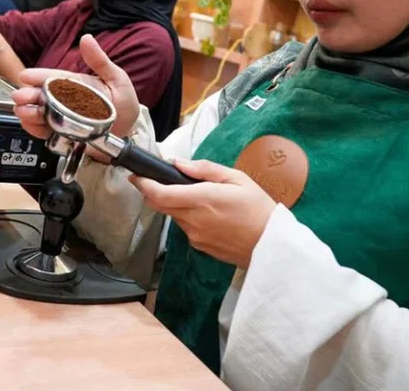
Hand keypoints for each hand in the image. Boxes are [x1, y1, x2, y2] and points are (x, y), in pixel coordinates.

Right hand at [11, 34, 139, 147]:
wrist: (129, 132)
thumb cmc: (123, 104)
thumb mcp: (116, 78)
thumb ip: (100, 61)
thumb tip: (87, 38)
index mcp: (75, 84)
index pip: (53, 78)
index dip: (38, 76)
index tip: (25, 76)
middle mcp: (65, 100)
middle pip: (42, 96)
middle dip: (28, 95)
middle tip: (19, 97)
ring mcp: (62, 117)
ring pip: (39, 113)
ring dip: (28, 112)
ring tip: (23, 111)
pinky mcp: (62, 134)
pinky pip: (45, 131)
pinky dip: (35, 129)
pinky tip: (29, 124)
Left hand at [130, 159, 275, 268]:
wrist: (272, 246)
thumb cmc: (259, 209)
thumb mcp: (236, 178)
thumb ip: (204, 169)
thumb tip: (178, 162)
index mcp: (202, 199)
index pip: (160, 194)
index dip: (144, 185)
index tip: (136, 176)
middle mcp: (194, 220)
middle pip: (160, 205)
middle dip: (153, 192)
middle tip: (155, 180)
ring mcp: (195, 236)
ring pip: (173, 215)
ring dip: (175, 204)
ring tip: (197, 196)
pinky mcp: (200, 246)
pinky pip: (185, 227)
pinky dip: (188, 217)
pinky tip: (208, 214)